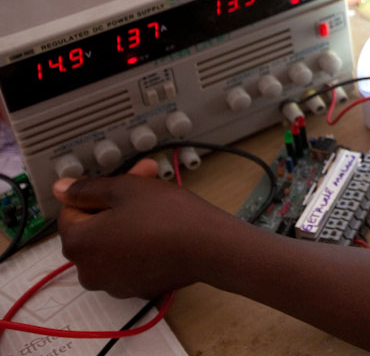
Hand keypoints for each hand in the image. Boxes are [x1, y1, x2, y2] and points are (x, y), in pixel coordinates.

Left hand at [54, 158, 234, 297]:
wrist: (209, 247)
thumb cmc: (168, 216)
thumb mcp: (125, 189)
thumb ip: (87, 188)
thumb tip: (61, 189)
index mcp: (78, 243)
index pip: (71, 210)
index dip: (99, 190)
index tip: (124, 181)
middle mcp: (88, 270)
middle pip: (92, 229)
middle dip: (114, 205)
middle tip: (144, 188)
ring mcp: (112, 283)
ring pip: (110, 245)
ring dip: (126, 225)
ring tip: (156, 209)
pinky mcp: (135, 288)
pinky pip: (127, 261)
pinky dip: (138, 246)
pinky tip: (161, 233)